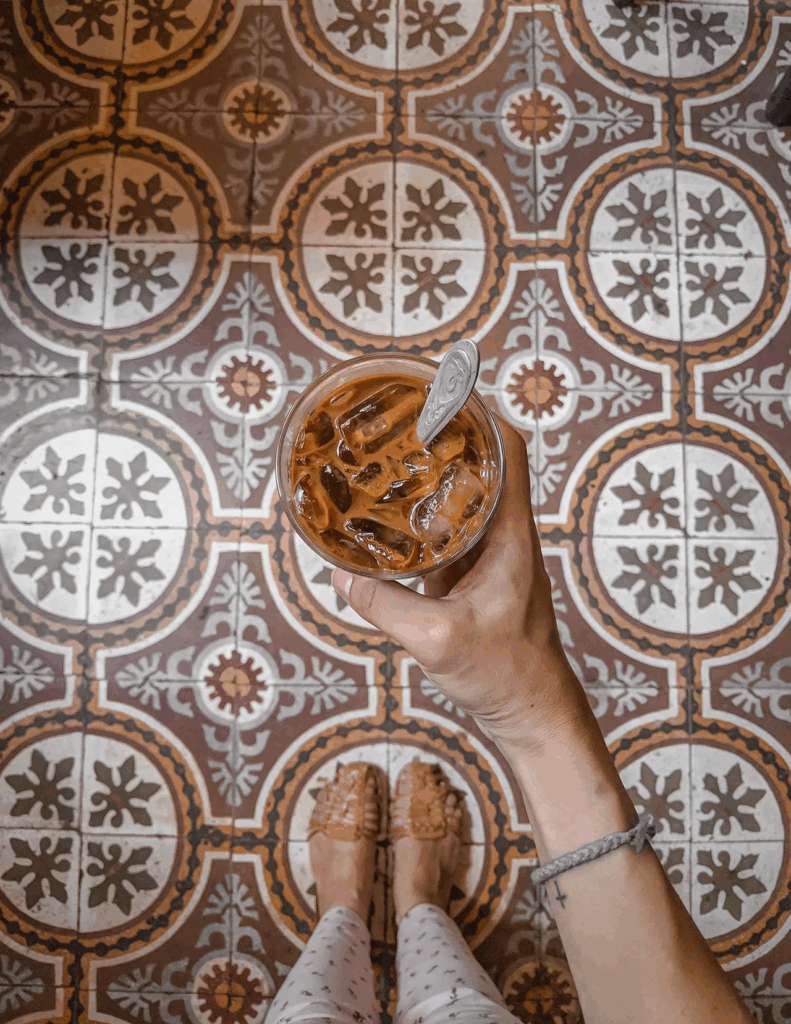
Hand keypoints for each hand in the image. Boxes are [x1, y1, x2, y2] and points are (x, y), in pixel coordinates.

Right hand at [331, 414, 586, 752]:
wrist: (530, 711)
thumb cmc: (506, 674)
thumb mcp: (436, 639)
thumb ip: (386, 605)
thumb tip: (340, 576)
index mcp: (512, 535)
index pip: (510, 452)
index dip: (482, 412)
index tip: (445, 389)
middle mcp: (505, 535)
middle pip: (485, 464)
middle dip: (448, 434)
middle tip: (401, 415)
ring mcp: (489, 555)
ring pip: (465, 496)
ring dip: (434, 472)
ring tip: (389, 453)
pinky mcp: (472, 576)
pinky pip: (447, 531)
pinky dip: (421, 514)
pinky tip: (389, 514)